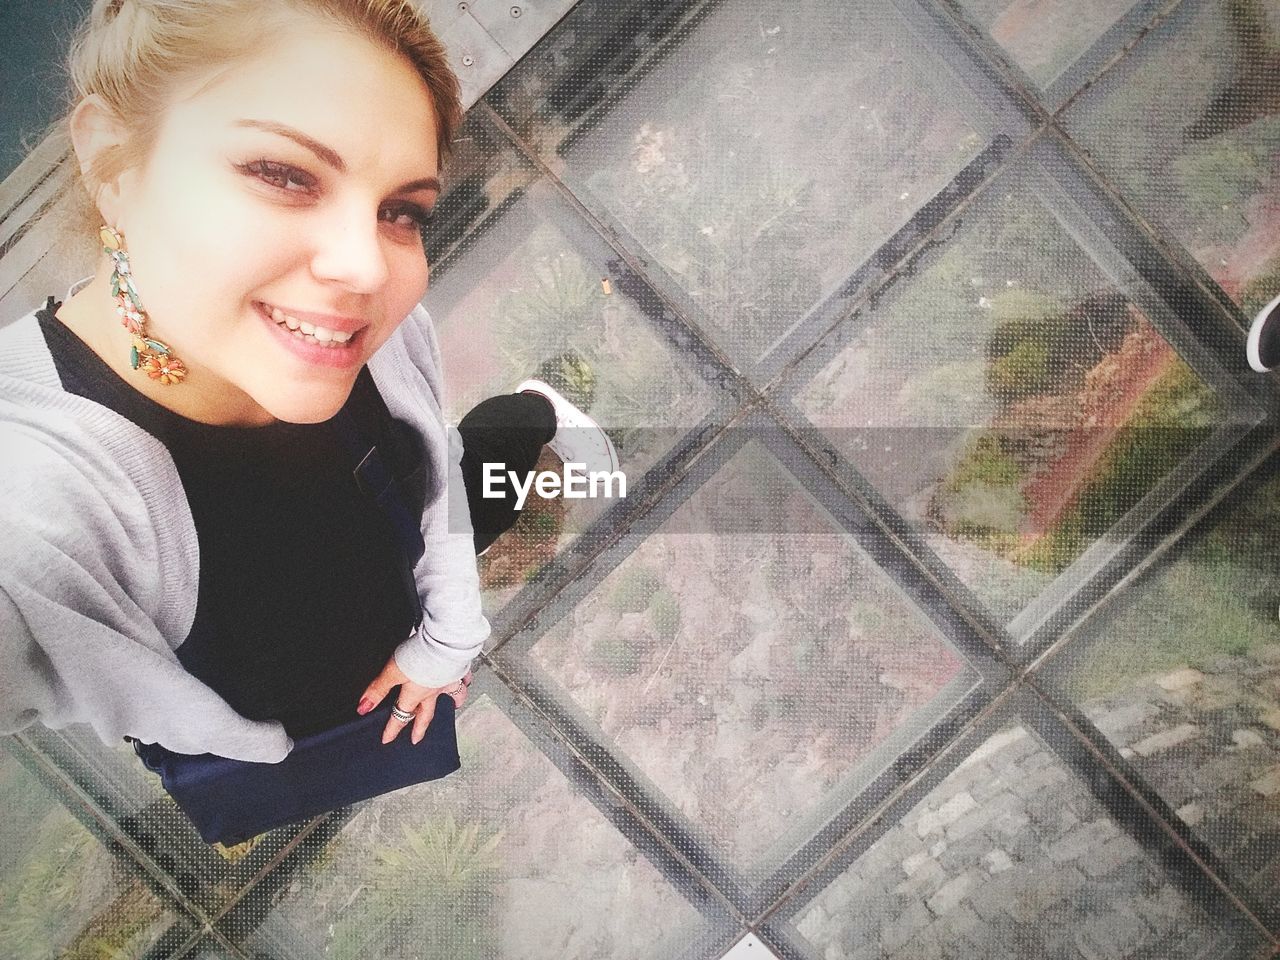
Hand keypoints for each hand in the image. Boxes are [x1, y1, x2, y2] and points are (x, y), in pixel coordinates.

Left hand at [357, 655, 472, 744]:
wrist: (444, 644)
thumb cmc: (419, 656)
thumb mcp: (391, 672)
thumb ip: (377, 690)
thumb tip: (363, 709)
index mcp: (415, 694)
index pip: (401, 715)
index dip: (392, 728)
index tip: (387, 740)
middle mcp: (432, 691)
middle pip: (426, 713)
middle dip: (419, 727)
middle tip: (417, 739)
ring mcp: (447, 680)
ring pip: (451, 696)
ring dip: (452, 703)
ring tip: (454, 707)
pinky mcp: (458, 667)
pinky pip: (463, 677)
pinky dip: (465, 680)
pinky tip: (467, 679)